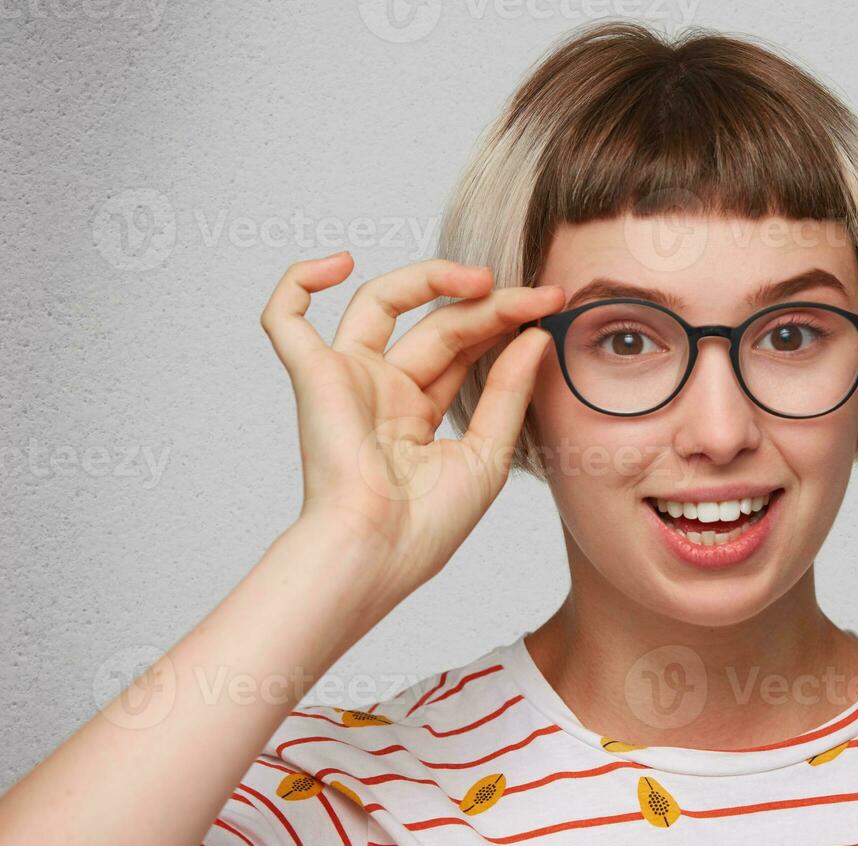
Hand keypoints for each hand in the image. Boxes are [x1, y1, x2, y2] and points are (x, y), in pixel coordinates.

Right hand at [258, 252, 561, 596]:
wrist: (380, 551)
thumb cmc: (428, 524)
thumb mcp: (487, 452)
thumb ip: (509, 391)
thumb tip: (536, 335)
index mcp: (418, 412)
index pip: (464, 347)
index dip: (505, 320)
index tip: (552, 303)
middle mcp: (382, 389)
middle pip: (437, 323)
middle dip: (489, 305)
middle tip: (536, 294)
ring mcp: (348, 379)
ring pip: (380, 303)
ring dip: (429, 279)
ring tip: (483, 279)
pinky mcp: (314, 377)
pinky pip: (286, 320)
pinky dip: (298, 283)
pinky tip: (340, 263)